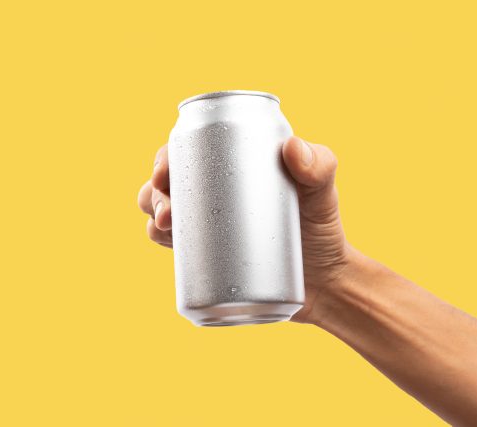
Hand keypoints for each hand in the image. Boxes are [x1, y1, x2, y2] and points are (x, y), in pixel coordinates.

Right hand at [138, 136, 356, 323]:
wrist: (323, 282)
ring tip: (166, 227)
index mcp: (233, 164)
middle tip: (169, 211)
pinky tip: (163, 240)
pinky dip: (159, 238)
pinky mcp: (207, 254)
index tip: (165, 171)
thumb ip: (320, 165)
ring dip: (153, 214)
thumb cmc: (322, 227)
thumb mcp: (323, 192)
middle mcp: (214, 190)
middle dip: (155, 191)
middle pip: (169, 182)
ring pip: (162, 210)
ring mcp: (208, 223)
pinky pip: (172, 243)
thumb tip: (291, 147)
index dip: (166, 156)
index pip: (190, 151)